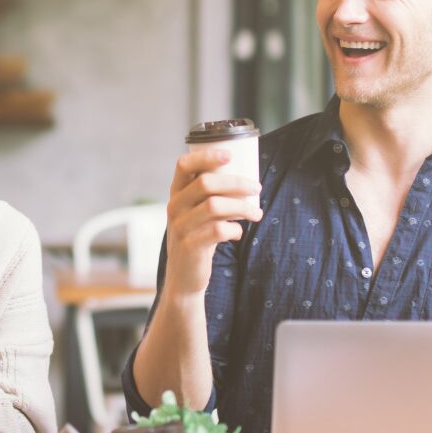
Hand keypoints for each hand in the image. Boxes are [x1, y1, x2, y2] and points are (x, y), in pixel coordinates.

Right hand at [163, 149, 263, 293]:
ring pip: (215, 206)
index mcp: (176, 194)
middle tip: (257, 187)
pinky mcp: (190, 246)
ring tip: (256, 213)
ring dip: (242, 207)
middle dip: (237, 182)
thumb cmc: (197, 239)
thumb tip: (246, 180)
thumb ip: (210, 198)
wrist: (184, 277)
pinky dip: (235, 229)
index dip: (206, 156)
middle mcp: (174, 207)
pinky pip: (218, 230)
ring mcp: (180, 227)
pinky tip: (238, 233)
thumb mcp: (196, 214)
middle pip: (206, 183)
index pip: (184, 165)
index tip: (229, 155)